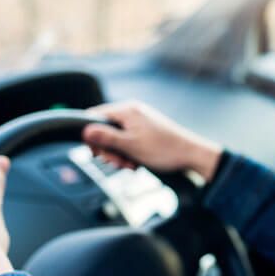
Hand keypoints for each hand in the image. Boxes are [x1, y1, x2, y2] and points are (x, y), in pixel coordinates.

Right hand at [82, 101, 222, 181]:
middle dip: (109, 150)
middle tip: (118, 162)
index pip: (95, 116)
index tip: (96, 152)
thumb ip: (106, 137)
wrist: (190, 156)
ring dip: (119, 155)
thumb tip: (84, 130)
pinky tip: (136, 163)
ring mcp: (140, 121)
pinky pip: (128, 141)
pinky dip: (129, 154)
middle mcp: (133, 112)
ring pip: (116, 138)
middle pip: (104, 129)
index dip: (91, 135)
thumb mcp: (130, 145)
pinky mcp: (145, 131)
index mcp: (128, 110)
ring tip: (130, 165)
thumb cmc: (165, 150)